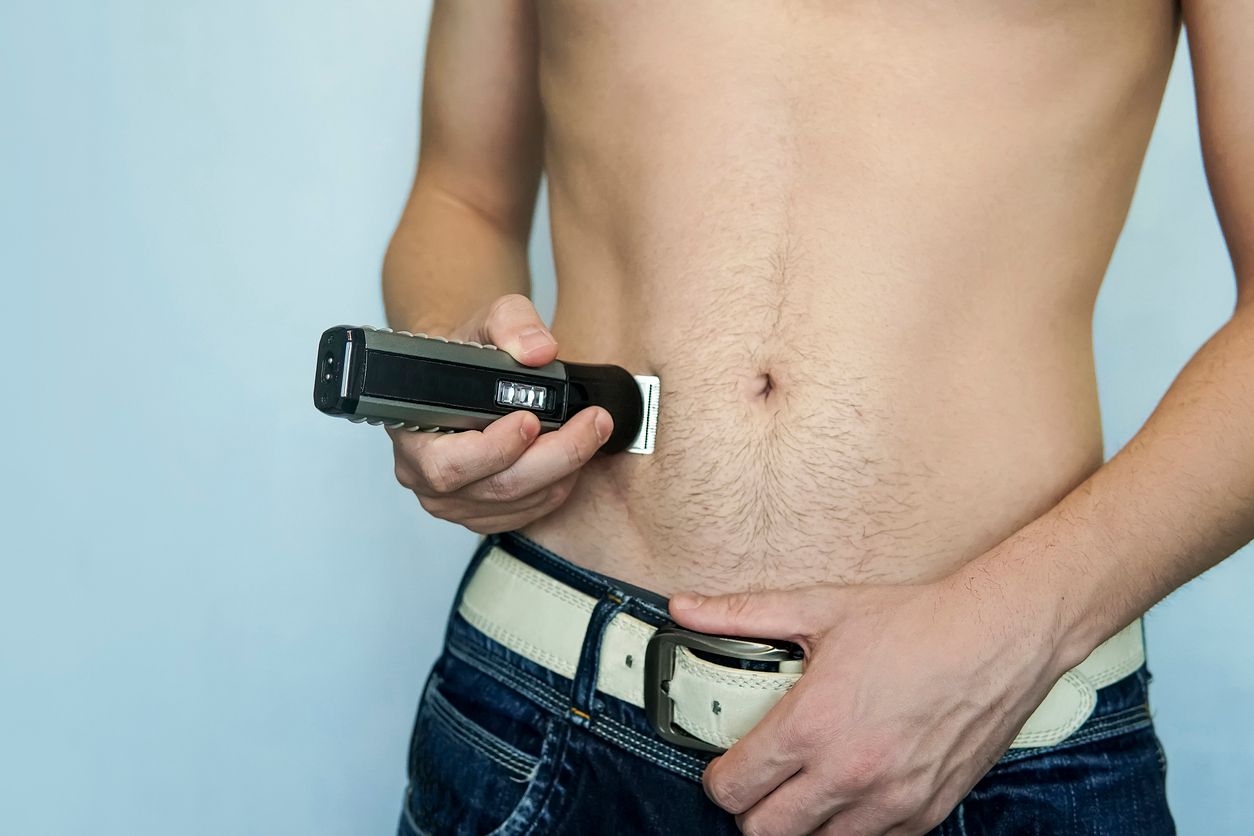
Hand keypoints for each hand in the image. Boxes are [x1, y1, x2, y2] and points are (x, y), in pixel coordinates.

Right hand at [389, 294, 611, 533]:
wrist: (458, 377)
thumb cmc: (461, 355)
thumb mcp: (483, 321)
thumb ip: (511, 322)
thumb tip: (540, 350)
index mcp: (413, 434)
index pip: (449, 463)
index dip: (495, 448)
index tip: (531, 419)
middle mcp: (425, 477)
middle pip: (496, 487)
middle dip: (554, 457)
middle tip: (592, 423)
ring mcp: (453, 503)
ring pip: (518, 503)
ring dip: (563, 470)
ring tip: (590, 432)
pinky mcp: (480, 515)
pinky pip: (526, 513)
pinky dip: (556, 486)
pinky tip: (568, 458)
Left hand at [668, 566, 1065, 835]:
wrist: (998, 638)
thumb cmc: (911, 622)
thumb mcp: (818, 608)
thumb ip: (741, 615)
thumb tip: (684, 608)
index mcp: (811, 725)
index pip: (733, 789)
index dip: (718, 779)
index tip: (724, 765)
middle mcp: (846, 772)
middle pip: (764, 832)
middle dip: (751, 809)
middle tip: (760, 781)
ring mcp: (889, 801)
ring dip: (802, 823)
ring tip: (805, 785)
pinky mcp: (924, 813)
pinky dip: (851, 827)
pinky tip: (851, 790)